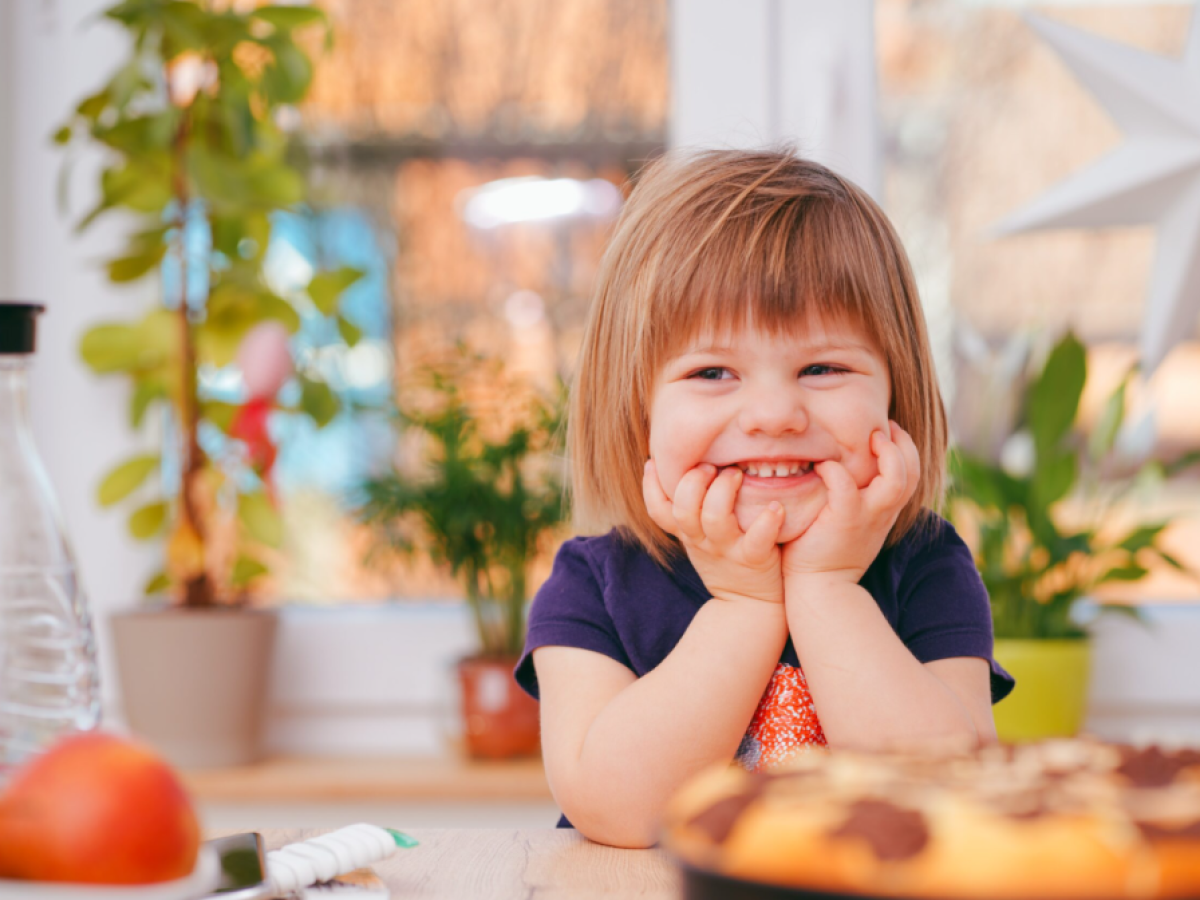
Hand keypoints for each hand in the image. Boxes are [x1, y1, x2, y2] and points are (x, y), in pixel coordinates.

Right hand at [643, 460, 785, 604]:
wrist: (749, 606)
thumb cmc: (726, 561)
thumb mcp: (699, 539)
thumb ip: (692, 510)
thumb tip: (687, 467)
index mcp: (687, 533)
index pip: (658, 510)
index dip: (650, 486)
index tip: (654, 461)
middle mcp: (702, 540)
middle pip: (683, 509)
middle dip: (693, 481)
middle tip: (710, 466)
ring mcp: (727, 550)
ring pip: (715, 519)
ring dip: (724, 491)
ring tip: (737, 474)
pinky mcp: (754, 559)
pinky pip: (757, 540)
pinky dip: (767, 521)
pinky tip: (775, 507)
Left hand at [780, 422, 919, 585]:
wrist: (820, 589)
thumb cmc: (826, 553)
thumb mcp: (850, 523)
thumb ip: (855, 499)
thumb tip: (843, 470)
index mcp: (885, 511)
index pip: (911, 474)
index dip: (905, 449)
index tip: (888, 432)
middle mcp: (882, 513)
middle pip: (912, 472)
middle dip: (903, 444)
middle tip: (883, 428)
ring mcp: (866, 517)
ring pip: (896, 479)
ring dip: (887, 453)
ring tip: (869, 438)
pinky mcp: (844, 521)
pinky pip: (845, 486)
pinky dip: (835, 471)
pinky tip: (822, 467)